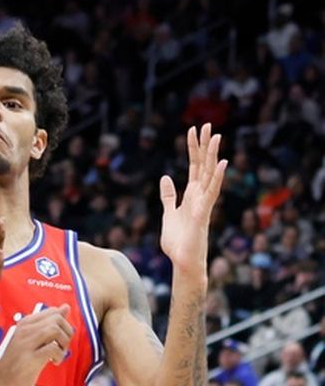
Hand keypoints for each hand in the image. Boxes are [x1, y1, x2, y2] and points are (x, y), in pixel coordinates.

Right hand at [0, 305, 74, 385]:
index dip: (64, 325)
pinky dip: (59, 355)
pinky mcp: (29, 358)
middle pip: (57, 319)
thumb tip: (66, 307)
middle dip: (67, 333)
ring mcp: (26, 343)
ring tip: (58, 354)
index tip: (59, 339)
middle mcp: (25, 329)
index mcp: (25, 323)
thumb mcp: (32, 338)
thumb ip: (48, 323)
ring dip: (64, 344)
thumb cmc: (18, 361)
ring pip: (55, 330)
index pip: (53, 311)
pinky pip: (52, 348)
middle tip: (61, 347)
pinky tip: (53, 362)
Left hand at [159, 124, 227, 274]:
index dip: (192, 149)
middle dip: (204, 145)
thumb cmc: (178, 240)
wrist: (182, 260)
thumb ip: (169, 196)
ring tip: (216, 137)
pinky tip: (221, 164)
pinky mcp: (203, 213)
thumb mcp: (168, 213)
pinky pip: (211, 193)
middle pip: (202, 165)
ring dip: (212, 156)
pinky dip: (216, 178)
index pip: (193, 166)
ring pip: (209, 175)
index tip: (192, 130)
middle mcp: (200, 196)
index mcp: (191, 194)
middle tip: (207, 124)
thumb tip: (166, 178)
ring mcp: (203, 203)